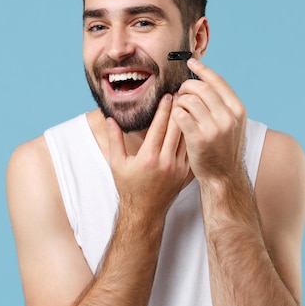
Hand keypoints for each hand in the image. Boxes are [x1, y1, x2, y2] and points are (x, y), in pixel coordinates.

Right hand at [107, 94, 189, 216]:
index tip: (168, 94)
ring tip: (190, 105)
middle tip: (182, 93)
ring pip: (187, 138)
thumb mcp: (117, 163)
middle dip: (180, 109)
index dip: (164, 109)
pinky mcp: (186, 173)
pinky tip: (194, 125)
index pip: (159, 127)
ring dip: (188, 121)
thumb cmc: (128, 187)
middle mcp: (166, 162)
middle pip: (176, 129)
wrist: (145, 212)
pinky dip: (192, 136)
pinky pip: (191, 150)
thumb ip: (115, 139)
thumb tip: (110, 118)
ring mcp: (178, 168)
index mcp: (148, 157)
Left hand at [171, 58, 246, 183]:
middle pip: (201, 88)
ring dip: (179, 100)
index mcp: (238, 110)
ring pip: (188, 100)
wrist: (224, 176)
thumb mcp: (233, 124)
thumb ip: (223, 105)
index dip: (202, 70)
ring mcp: (214, 128)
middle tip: (181, 92)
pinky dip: (175, 113)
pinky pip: (180, 115)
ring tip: (179, 107)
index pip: (218, 82)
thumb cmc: (224, 149)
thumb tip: (206, 81)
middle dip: (187, 86)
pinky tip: (176, 117)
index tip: (191, 62)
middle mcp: (228, 117)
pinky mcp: (198, 138)